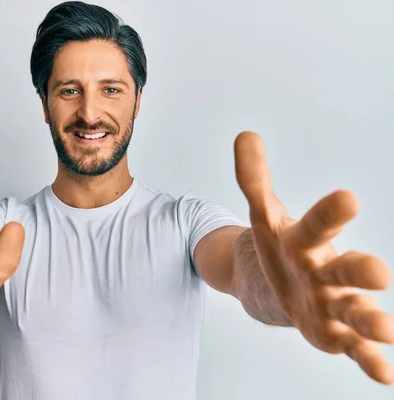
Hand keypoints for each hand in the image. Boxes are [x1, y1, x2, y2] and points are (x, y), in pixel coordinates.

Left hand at [234, 131, 393, 384]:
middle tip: (379, 273)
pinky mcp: (330, 332)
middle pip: (344, 270)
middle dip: (360, 271)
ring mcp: (331, 303)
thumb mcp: (260, 214)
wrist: (276, 282)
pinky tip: (385, 373)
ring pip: (354, 310)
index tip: (347, 199)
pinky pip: (351, 347)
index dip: (330, 213)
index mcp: (308, 240)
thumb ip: (253, 179)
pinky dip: (369, 359)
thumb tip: (246, 136)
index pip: (319, 223)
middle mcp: (327, 270)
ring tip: (385, 329)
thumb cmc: (276, 246)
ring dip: (370, 320)